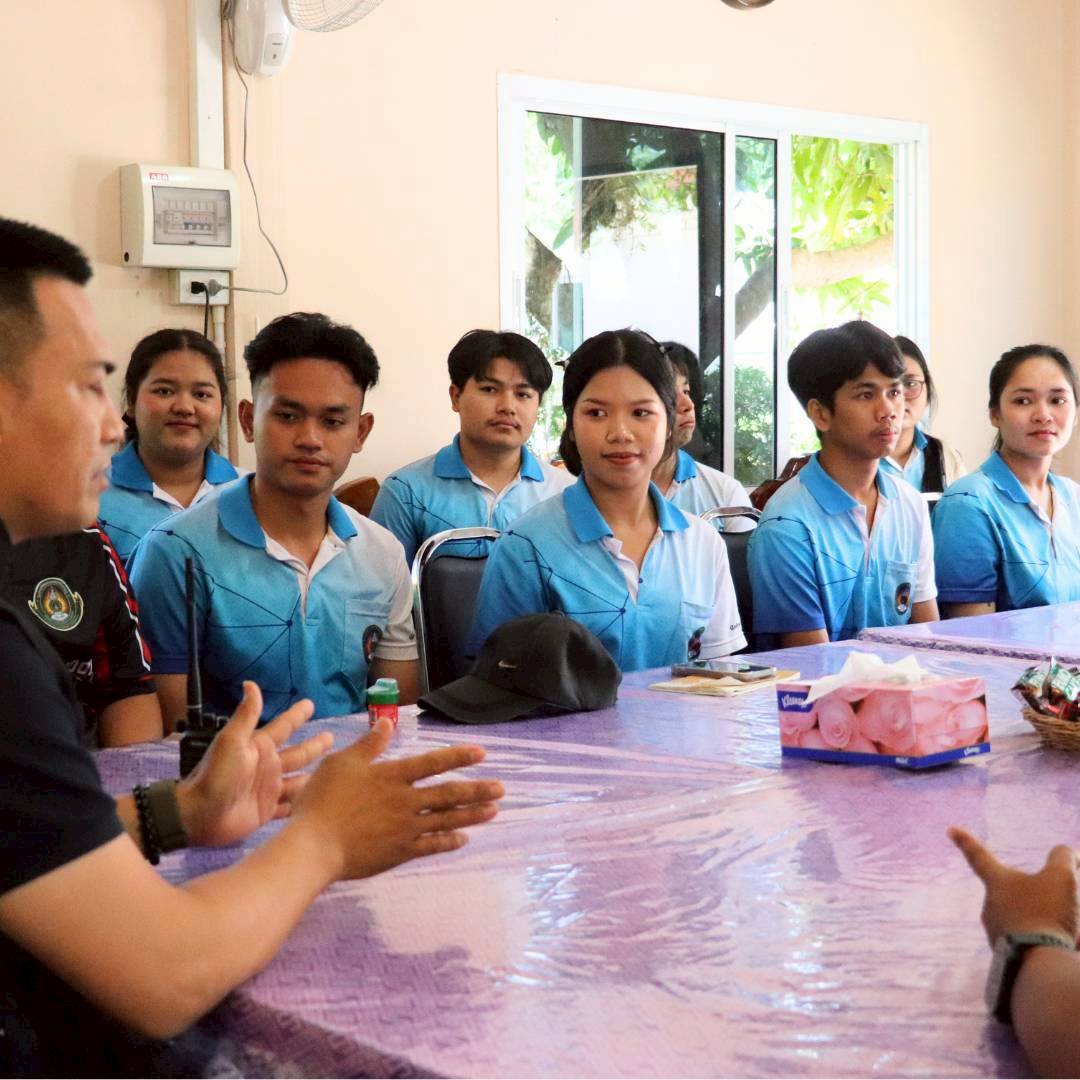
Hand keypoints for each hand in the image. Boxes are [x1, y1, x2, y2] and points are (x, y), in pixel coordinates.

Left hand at [178, 682, 331, 846]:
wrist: (199, 815)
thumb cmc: (216, 774)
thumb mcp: (231, 741)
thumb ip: (246, 715)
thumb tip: (251, 683)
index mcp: (260, 747)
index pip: (284, 727)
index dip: (296, 716)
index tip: (310, 704)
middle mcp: (268, 766)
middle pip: (298, 753)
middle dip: (314, 746)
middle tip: (331, 737)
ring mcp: (268, 789)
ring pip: (298, 779)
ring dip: (313, 775)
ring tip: (331, 771)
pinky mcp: (268, 811)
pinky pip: (291, 806)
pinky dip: (302, 803)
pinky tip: (314, 802)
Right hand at [292, 717, 504, 880]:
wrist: (314, 847)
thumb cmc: (323, 801)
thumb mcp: (342, 763)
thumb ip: (369, 745)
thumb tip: (387, 722)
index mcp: (392, 776)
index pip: (433, 763)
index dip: (458, 757)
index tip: (481, 753)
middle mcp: (405, 801)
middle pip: (449, 794)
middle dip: (477, 790)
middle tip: (501, 789)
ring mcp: (405, 829)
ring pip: (446, 820)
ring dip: (472, 815)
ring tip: (493, 810)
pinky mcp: (400, 852)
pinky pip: (431, 846)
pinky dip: (449, 842)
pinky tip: (463, 839)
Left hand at [948, 826, 1079, 945]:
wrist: (1040, 966)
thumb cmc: (1046, 913)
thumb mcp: (1061, 878)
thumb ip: (1062, 858)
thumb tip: (1066, 852)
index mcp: (997, 883)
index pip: (979, 856)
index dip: (966, 841)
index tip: (950, 829)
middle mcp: (991, 907)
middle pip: (1015, 895)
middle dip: (1041, 900)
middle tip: (1065, 908)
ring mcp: (997, 933)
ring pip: (1028, 921)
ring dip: (1050, 924)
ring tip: (1068, 934)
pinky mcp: (1008, 957)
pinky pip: (1032, 944)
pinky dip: (1050, 944)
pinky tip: (1064, 950)